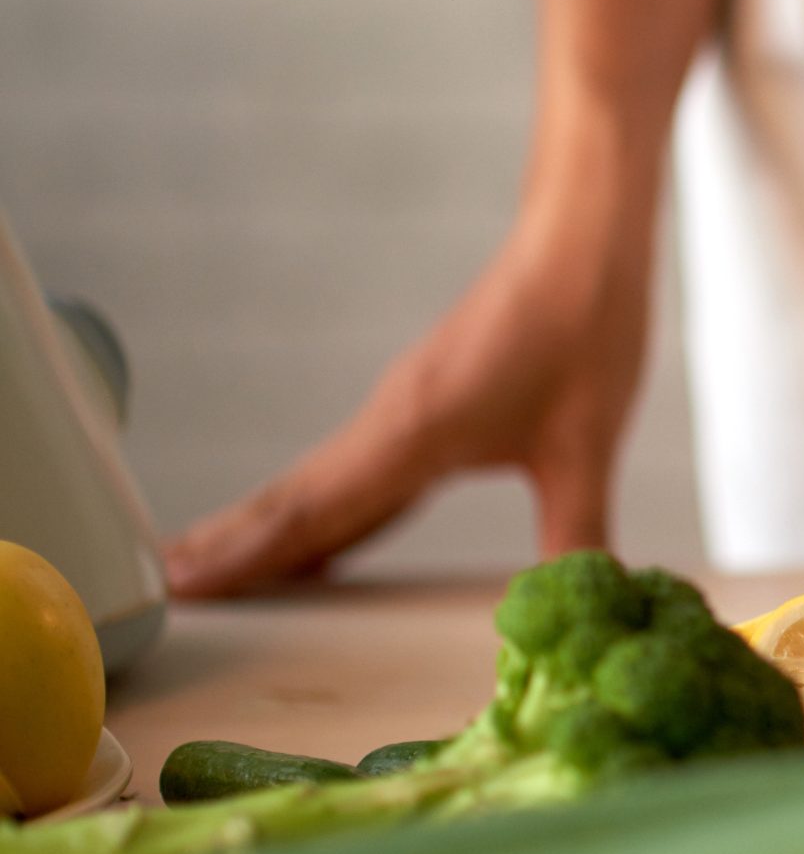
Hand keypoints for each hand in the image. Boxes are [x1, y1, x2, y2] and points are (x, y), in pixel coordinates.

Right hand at [163, 189, 654, 595]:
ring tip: (213, 567)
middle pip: (296, 498)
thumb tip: (579, 610)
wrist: (580, 242)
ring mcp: (401, 406)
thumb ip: (579, 534)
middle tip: (166, 591)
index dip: (250, 556)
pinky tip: (323, 531)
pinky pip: (353, 466)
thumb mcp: (587, 447)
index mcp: (415, 434)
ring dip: (268, 527)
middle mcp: (391, 420)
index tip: (181, 586)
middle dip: (234, 549)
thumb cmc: (584, 328)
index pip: (315, 511)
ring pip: (320, 481)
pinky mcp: (422, 397)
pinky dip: (321, 505)